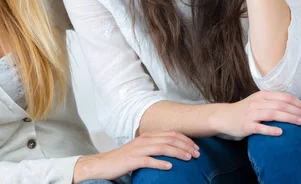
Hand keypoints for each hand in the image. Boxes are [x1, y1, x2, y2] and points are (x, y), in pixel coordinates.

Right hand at [72, 130, 199, 182]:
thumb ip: (154, 148)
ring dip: (178, 152)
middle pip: (169, 138)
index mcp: (147, 136)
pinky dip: (160, 163)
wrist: (102, 164)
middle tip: (197, 153)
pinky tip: (170, 167)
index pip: (170, 133)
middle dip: (186, 145)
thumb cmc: (122, 159)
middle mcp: (144, 140)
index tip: (196, 147)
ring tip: (189, 158)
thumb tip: (171, 152)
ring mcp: (138, 149)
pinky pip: (149, 161)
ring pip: (162, 147)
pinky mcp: (132, 160)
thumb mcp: (140, 150)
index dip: (185, 139)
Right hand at [210, 91, 300, 137]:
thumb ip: (274, 102)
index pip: (285, 97)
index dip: (299, 104)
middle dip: (298, 111)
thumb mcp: (259, 101)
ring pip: (273, 114)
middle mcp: (258, 103)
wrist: (224, 117)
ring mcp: (251, 114)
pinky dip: (271, 129)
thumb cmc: (245, 110)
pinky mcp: (246, 126)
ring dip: (289, 118)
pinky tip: (281, 133)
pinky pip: (260, 128)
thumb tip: (296, 106)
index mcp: (263, 95)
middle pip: (282, 105)